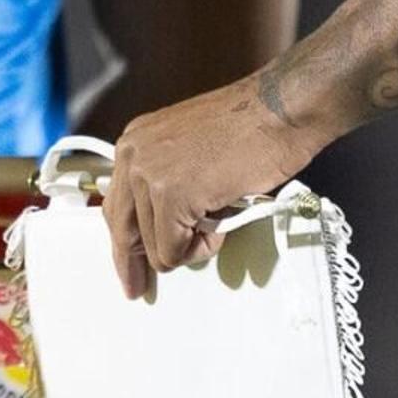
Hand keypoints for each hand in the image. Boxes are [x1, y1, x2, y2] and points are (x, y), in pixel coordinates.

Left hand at [104, 74, 323, 300]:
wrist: (280, 109)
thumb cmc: (250, 127)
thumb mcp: (188, 150)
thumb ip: (165, 181)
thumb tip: (159, 226)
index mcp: (135, 143)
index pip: (116, 206)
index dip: (123, 243)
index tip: (127, 267)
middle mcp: (134, 155)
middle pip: (123, 231)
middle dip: (135, 263)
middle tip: (140, 288)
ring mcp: (150, 175)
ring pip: (153, 247)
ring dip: (188, 246)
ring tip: (218, 219)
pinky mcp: (172, 196)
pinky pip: (174, 251)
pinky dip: (202, 248)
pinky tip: (222, 221)